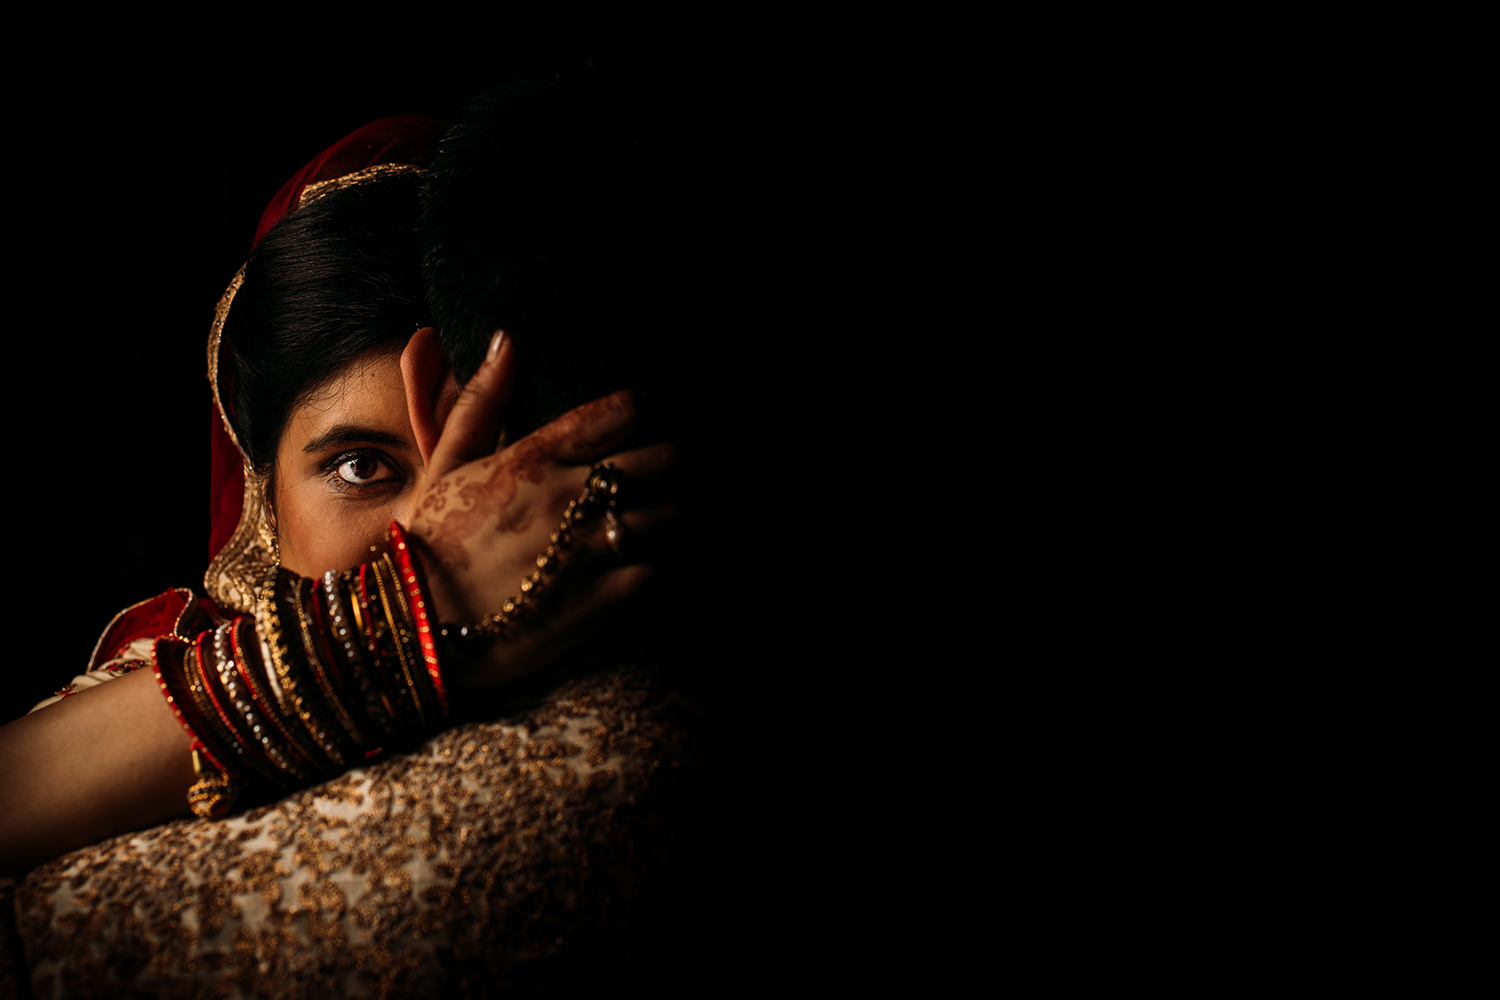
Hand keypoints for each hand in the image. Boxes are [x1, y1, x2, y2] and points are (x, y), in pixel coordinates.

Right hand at [406, 332, 675, 691]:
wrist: (413, 628)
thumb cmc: (430, 540)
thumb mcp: (447, 462)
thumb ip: (480, 399)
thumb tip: (505, 338)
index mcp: (536, 457)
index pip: (625, 410)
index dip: (660, 404)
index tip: (668, 411)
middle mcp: (568, 498)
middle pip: (665, 457)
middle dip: (682, 454)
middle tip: (683, 459)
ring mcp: (587, 550)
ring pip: (676, 514)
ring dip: (687, 507)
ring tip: (684, 506)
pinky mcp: (600, 602)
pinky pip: (666, 572)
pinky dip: (680, 561)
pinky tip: (675, 557)